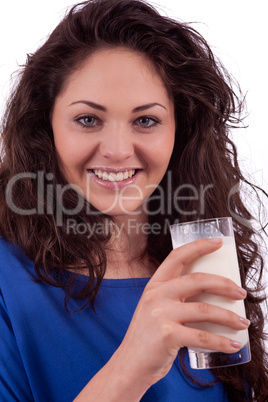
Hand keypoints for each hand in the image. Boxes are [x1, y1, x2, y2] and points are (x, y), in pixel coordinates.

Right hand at [114, 238, 248, 388]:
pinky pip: (203, 336)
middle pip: (197, 280)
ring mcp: (161, 314)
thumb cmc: (148, 337)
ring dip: (229, 316)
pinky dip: (222, 341)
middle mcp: (156, 295)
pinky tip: (233, 344)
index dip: (198, 246)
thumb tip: (212, 295)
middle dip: (224, 284)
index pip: (177, 257)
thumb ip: (175, 298)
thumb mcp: (156, 309)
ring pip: (204, 309)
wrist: (129, 365)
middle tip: (241, 292)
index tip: (218, 242)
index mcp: (154, 285)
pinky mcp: (168, 335)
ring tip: (243, 322)